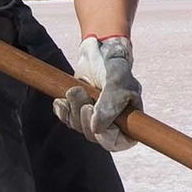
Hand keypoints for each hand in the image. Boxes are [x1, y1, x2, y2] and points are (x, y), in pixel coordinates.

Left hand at [52, 35, 142, 151]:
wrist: (99, 50)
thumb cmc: (114, 66)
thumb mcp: (117, 82)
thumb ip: (110, 105)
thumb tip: (97, 128)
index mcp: (129, 119)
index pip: (118, 142)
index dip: (106, 138)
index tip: (97, 124)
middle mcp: (112, 122)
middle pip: (95, 136)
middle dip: (85, 118)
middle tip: (84, 99)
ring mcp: (94, 117)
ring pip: (79, 128)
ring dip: (73, 110)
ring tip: (76, 90)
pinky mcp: (78, 110)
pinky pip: (67, 120)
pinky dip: (62, 111)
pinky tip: (62, 100)